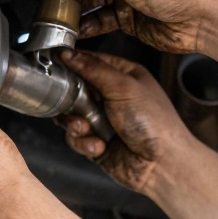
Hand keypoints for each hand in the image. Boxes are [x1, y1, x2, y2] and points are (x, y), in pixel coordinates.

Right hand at [59, 49, 195, 194]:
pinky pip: (75, 138)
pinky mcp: (95, 141)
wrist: (163, 164)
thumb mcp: (124, 88)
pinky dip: (83, 143)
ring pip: (69, 115)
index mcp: (122, 75)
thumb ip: (93, 69)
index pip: (90, 60)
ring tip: (85, 129)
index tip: (54, 62)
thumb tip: (67, 53)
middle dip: (69, 99)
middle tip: (71, 104)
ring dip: (73, 123)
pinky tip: (99, 147)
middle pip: (73, 89)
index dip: (71, 61)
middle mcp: (110, 96)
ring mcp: (101, 119)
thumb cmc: (154, 122)